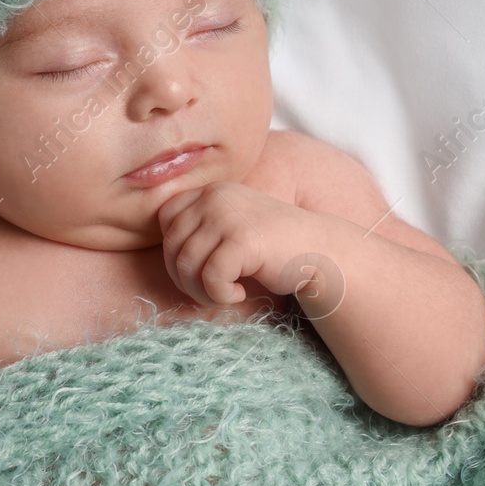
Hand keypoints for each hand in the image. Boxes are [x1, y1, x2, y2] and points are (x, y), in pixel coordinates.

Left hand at [155, 182, 325, 306]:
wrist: (319, 250)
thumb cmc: (270, 247)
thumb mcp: (230, 226)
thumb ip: (198, 229)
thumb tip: (165, 257)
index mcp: (209, 191)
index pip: (165, 219)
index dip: (174, 252)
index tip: (199, 270)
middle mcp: (215, 197)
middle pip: (172, 246)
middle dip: (185, 279)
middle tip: (211, 292)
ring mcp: (228, 216)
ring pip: (187, 264)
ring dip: (202, 291)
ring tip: (225, 294)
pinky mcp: (243, 239)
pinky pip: (211, 276)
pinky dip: (219, 294)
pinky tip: (238, 295)